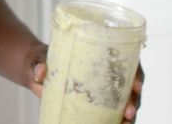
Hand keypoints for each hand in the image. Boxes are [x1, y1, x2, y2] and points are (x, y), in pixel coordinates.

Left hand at [28, 51, 145, 123]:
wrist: (35, 70)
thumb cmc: (41, 59)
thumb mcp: (39, 58)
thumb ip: (39, 63)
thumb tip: (40, 72)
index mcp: (100, 54)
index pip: (127, 61)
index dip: (137, 73)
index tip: (136, 85)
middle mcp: (106, 73)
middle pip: (130, 86)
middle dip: (134, 99)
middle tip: (129, 110)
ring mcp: (102, 90)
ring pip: (125, 102)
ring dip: (129, 113)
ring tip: (125, 122)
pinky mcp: (95, 104)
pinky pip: (112, 113)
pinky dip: (117, 121)